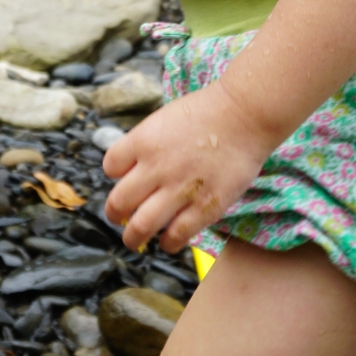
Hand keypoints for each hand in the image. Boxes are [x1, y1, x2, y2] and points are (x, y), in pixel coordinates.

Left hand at [102, 77, 272, 251]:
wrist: (245, 115)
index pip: (110, 166)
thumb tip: (132, 169)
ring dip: (133, 236)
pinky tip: (167, 241)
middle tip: (118, 217)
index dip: (114, 176)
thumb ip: (146, 144)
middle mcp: (156, 167)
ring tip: (134, 239)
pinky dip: (167, 243)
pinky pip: (176, 235)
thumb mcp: (164, 119)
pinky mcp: (205, 206)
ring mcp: (180, 189)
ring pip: (141, 225)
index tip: (123, 180)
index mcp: (143, 141)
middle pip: (119, 201)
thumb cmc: (207, 113)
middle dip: (115, 214)